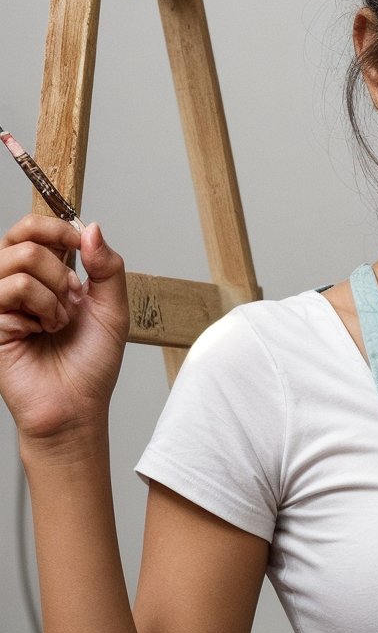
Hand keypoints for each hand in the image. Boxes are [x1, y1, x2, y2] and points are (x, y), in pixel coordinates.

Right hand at [0, 215, 128, 441]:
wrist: (77, 405)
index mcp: (48, 275)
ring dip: (52, 293)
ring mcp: (2, 300)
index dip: (57, 226)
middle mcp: (20, 283)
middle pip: (23, 234)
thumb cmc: (91, 365)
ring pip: (19, 260)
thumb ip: (108, 267)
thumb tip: (92, 228)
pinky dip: (38, 310)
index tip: (78, 243)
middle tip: (73, 294)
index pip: (36, 229)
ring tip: (58, 322)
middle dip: (58, 262)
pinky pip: (10, 289)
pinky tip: (39, 332)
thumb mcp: (113, 310)